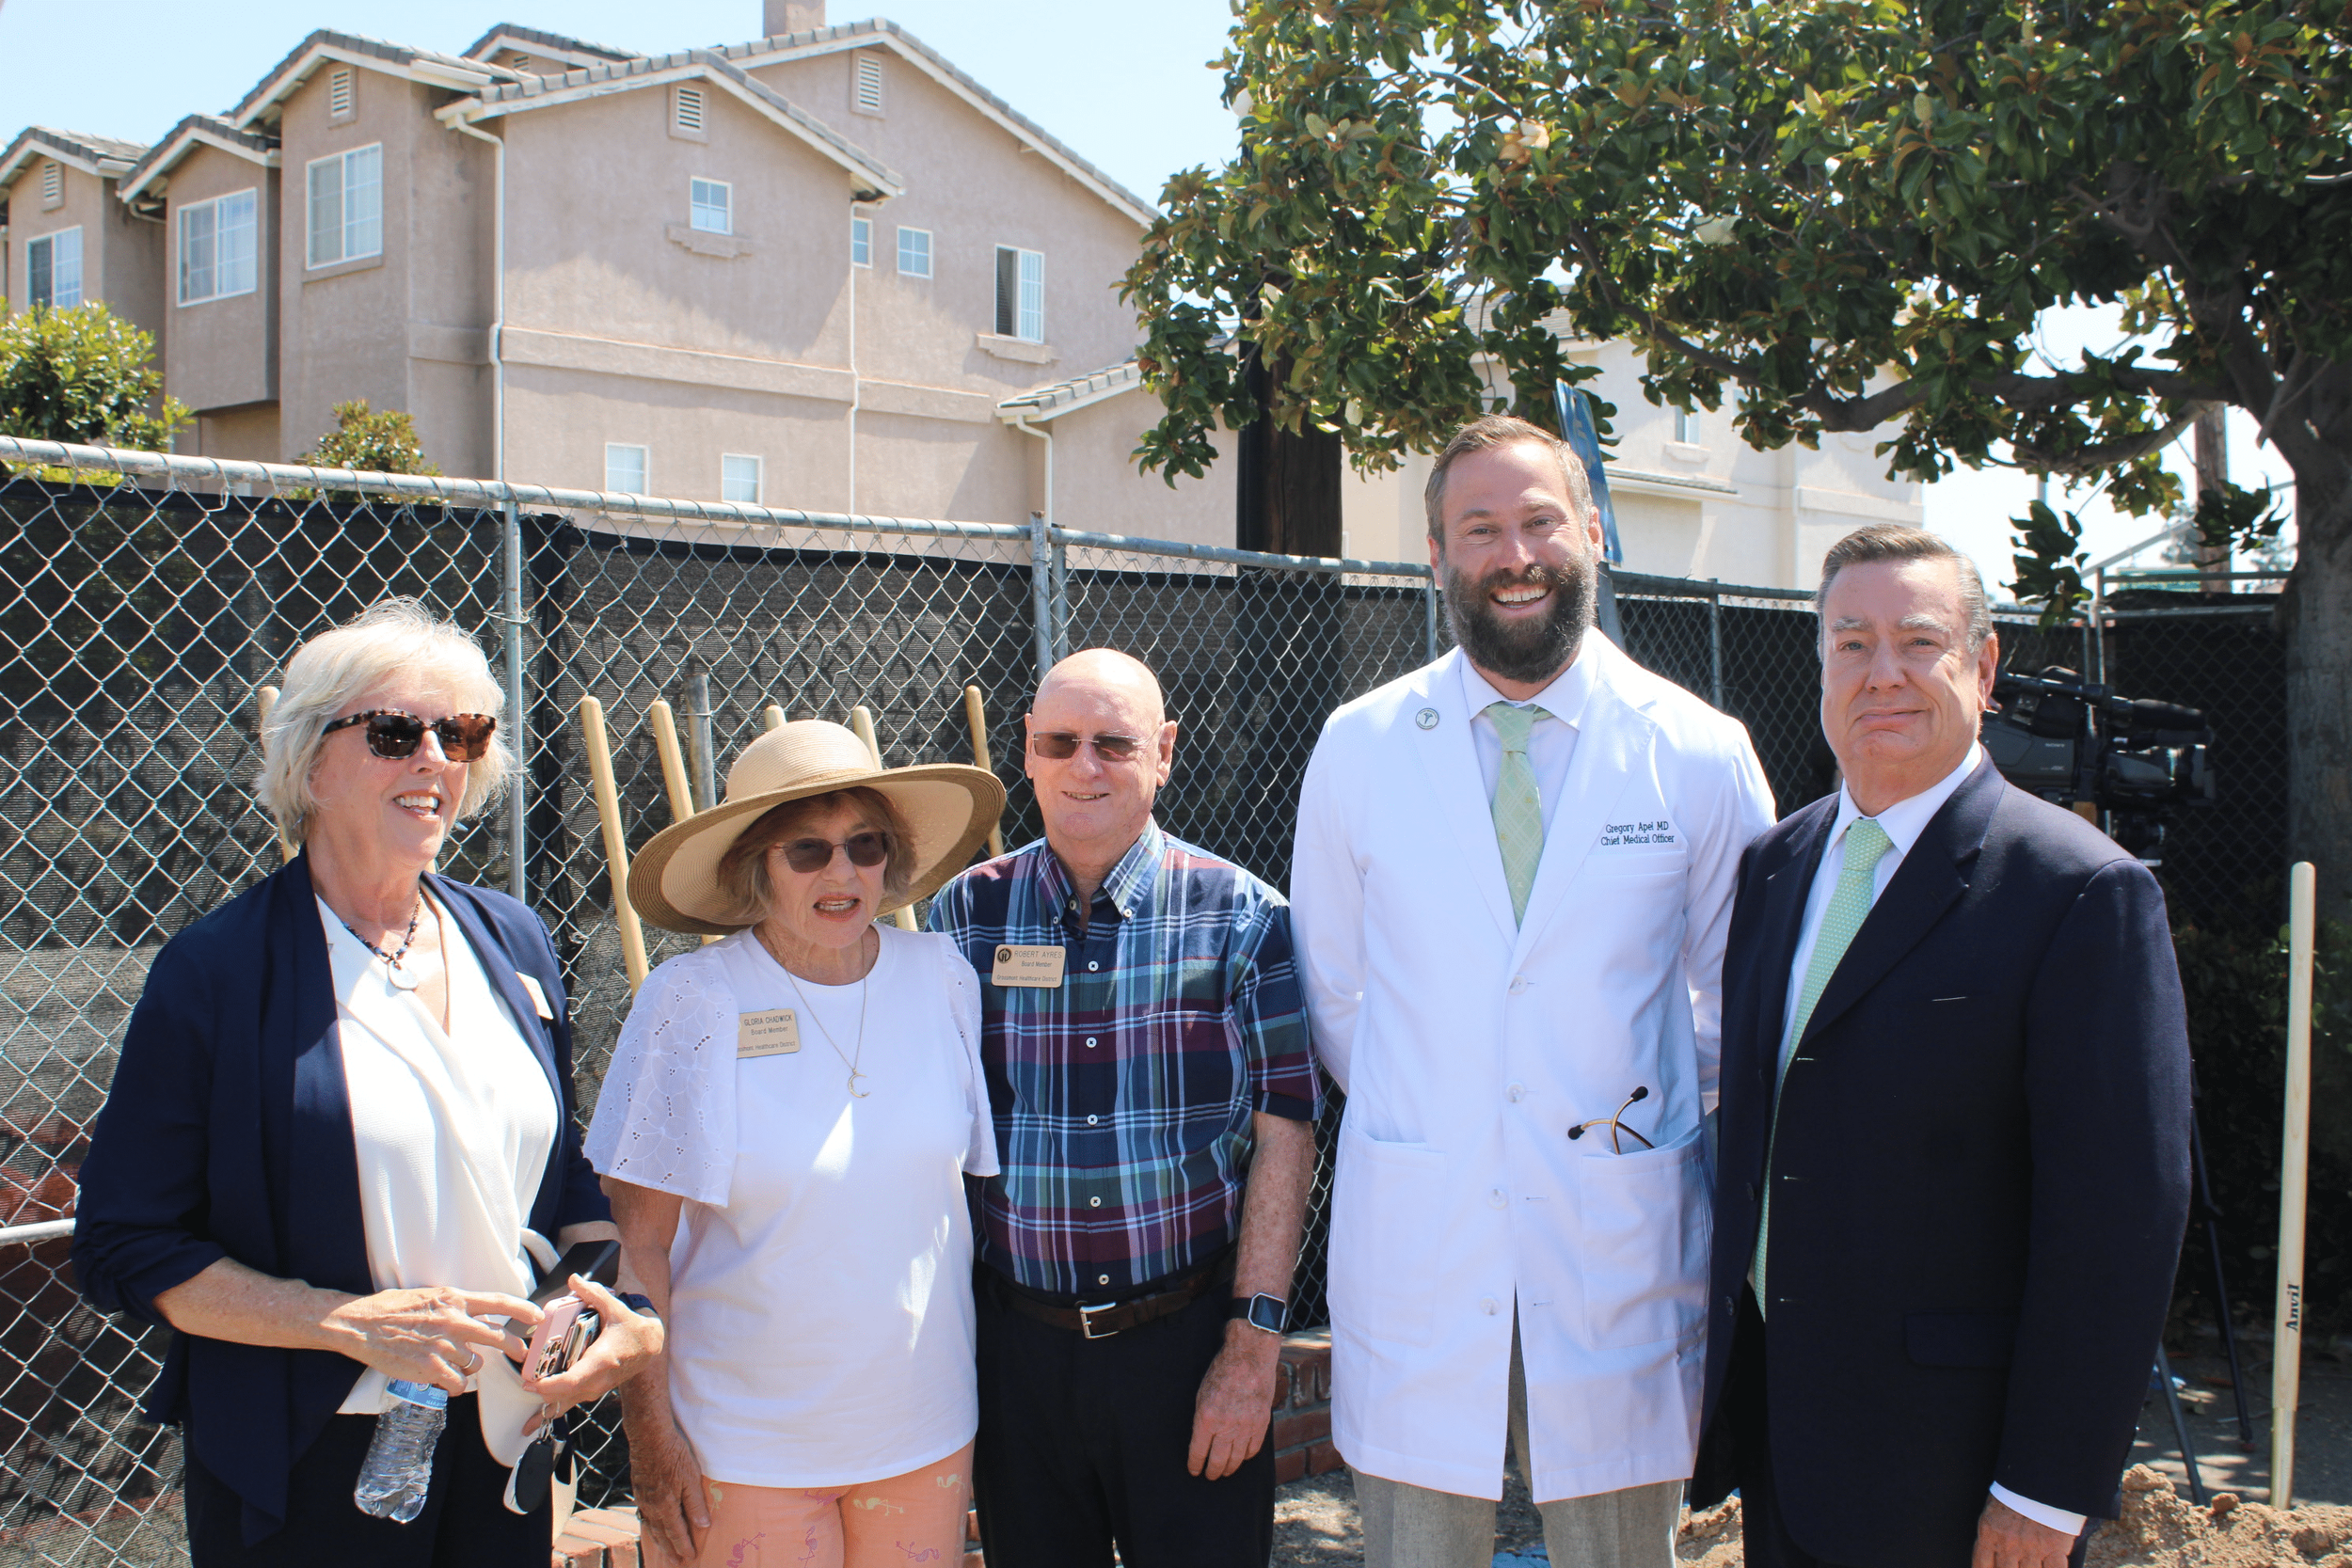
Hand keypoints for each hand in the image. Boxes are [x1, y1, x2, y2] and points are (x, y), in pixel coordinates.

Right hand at [323, 1286, 539, 1394]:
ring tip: (452, 1364)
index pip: (498, 1302)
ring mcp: (443, 1346)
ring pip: (475, 1364)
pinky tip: (445, 1381)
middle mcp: (454, 1321)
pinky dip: (455, 1385)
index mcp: (454, 1299)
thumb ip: (455, 1306)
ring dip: (469, 1367)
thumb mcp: (429, 1296)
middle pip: (497, 1337)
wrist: (361, 1325)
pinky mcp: (430, 1368)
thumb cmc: (392, 1308)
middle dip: (514, 1346)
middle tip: (521, 1353)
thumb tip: (477, 1315)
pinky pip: (458, 1383)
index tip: (538, 1317)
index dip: (522, 1310)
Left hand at [522, 1275, 665, 1433]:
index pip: (573, 1380)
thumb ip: (593, 1294)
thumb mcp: (615, 1308)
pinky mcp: (595, 1390)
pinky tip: (537, 1422)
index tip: (532, 1384)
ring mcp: (598, 1388)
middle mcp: (599, 1379)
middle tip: (524, 1387)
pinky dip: (555, 1411)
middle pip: (566, 1395)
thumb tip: (573, 1279)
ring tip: (526, 1419)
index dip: (551, 1385)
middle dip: (544, 1395)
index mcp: (602, 1360)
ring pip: (569, 1403)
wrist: (651, 1346)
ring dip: (548, 1410)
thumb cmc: (632, 1328)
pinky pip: (572, 1403)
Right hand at [624, 1406, 709, 1565]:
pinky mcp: (639, 1487)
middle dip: (670, 1548)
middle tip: (676, 1562)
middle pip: (661, 1533)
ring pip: (651, 1525)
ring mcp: (643, 1497)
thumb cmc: (673, 1454)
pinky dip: (649, 1525)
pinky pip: (644, 1514)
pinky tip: (652, 1524)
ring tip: (664, 1550)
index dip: (684, 1546)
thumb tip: (703, 1525)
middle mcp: (651, 1506)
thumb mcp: (691, 1477)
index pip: (676, 1532)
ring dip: (659, 1539)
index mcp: (665, 1506)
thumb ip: (696, 1503)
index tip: (690, 1557)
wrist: (649, 1435)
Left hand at [1187, 1319, 1280, 1479]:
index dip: (1195, 1465)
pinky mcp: (1261, 1423)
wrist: (1250, 1356)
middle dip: (1212, 1472)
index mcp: (1206, 1417)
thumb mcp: (1202, 1394)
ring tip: (1224, 1472)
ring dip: (1229, 1468)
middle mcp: (1226, 1425)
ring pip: (1236, 1459)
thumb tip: (1202, 1441)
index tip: (1194, 1470)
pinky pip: (1253, 1449)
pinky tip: (1241, 1457)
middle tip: (1209, 1476)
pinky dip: (1245, 1456)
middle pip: (1218, 1460)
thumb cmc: (1222, 1371)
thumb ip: (1202, 1419)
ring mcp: (1246, 1426)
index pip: (1198, 1452)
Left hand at [1972, 1494, 2075, 1567]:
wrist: (2041, 1475)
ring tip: (2029, 1565)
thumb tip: (1991, 1555)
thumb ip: (1991, 1534)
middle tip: (2014, 1565)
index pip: (1981, 1566)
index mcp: (1989, 1532)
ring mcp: (2031, 1548)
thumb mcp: (1994, 1510)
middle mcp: (2008, 1544)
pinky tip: (2047, 1567)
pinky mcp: (2054, 1549)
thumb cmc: (2016, 1490)